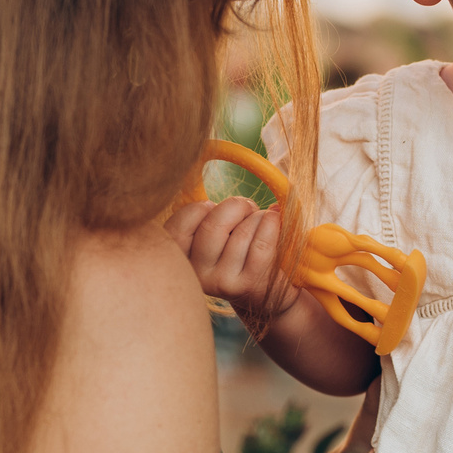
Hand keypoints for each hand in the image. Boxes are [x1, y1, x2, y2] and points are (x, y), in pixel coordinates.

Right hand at [162, 195, 297, 321]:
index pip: (179, 224)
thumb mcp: (213, 236)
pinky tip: (273, 222)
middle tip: (246, 208)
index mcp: (180, 259)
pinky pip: (262, 243)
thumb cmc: (237, 253)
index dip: (203, 208)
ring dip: (257, 217)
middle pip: (213, 225)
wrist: (264, 293)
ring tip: (259, 223)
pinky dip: (271, 224)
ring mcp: (221, 283)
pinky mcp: (247, 285)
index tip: (215, 209)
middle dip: (236, 206)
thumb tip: (218, 160)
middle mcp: (196, 274)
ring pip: (242, 231)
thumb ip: (206, 215)